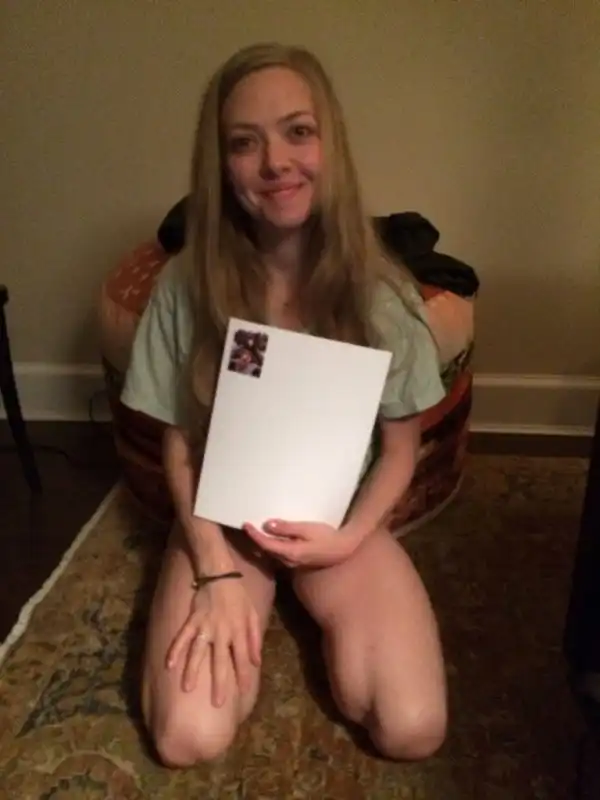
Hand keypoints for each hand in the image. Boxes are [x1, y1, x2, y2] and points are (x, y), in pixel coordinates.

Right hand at [166, 579, 260, 706]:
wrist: (220, 575)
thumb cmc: (238, 597)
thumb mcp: (253, 615)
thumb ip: (255, 638)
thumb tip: (256, 661)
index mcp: (239, 631)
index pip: (242, 659)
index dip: (243, 676)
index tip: (243, 694)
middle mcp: (222, 632)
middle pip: (220, 661)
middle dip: (219, 683)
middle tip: (217, 704)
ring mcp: (206, 626)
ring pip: (198, 652)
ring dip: (193, 670)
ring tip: (187, 688)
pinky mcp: (193, 620)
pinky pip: (182, 637)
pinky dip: (175, 650)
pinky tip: (169, 665)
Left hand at [242, 519, 360, 568]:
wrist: (342, 550)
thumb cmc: (326, 536)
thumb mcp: (307, 529)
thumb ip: (287, 528)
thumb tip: (267, 525)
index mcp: (289, 552)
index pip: (265, 544)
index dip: (254, 535)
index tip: (245, 524)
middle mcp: (287, 561)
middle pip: (266, 551)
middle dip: (255, 539)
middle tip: (247, 526)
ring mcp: (292, 564)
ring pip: (271, 554)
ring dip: (262, 543)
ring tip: (255, 530)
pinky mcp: (296, 562)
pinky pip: (278, 554)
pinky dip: (270, 546)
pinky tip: (270, 538)